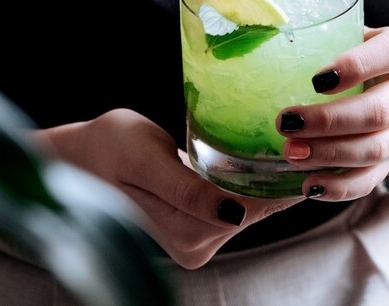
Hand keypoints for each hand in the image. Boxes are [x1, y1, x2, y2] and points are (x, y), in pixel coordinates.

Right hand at [40, 109, 300, 268]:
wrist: (77, 157)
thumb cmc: (107, 148)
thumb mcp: (145, 160)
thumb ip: (186, 189)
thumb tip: (234, 213)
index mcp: (184, 232)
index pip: (251, 209)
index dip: (282, 185)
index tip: (311, 156)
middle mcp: (192, 245)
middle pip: (254, 211)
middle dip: (281, 182)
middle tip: (309, 144)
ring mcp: (192, 239)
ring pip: (245, 208)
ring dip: (267, 182)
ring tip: (291, 148)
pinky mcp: (189, 225)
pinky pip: (230, 204)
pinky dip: (247, 184)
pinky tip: (259, 161)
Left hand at [276, 26, 388, 201]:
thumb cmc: (364, 58)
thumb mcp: (353, 38)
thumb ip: (325, 36)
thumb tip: (264, 35)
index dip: (356, 66)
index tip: (316, 80)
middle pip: (380, 111)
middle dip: (329, 121)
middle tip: (286, 122)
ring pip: (376, 149)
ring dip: (330, 154)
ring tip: (290, 152)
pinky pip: (372, 180)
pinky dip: (340, 187)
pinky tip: (309, 185)